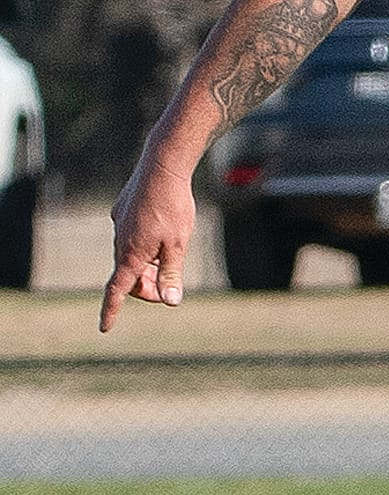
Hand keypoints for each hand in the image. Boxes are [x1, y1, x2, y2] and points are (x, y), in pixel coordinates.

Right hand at [101, 157, 195, 330]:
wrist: (162, 167)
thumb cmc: (174, 207)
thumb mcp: (178, 245)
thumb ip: (172, 274)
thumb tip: (170, 301)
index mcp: (131, 253)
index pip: (117, 289)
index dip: (111, 310)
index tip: (104, 327)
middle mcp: (120, 241)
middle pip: (127, 276)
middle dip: (144, 287)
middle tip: (168, 288)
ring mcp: (119, 225)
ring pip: (130, 256)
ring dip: (146, 266)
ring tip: (169, 257)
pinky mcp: (122, 212)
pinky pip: (131, 237)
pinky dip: (144, 246)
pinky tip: (162, 234)